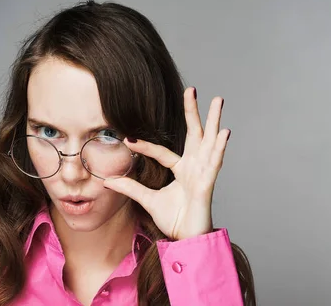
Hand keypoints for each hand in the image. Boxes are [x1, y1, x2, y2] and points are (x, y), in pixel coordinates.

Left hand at [103, 87, 230, 239]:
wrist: (186, 241)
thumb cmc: (174, 220)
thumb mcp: (148, 200)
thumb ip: (131, 188)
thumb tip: (107, 180)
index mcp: (181, 170)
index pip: (162, 152)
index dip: (145, 146)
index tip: (127, 139)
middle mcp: (194, 167)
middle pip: (194, 133)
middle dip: (193, 111)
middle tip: (192, 89)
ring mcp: (203, 173)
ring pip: (209, 141)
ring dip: (213, 120)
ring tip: (218, 100)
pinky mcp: (208, 183)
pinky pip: (214, 163)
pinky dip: (219, 147)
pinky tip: (224, 132)